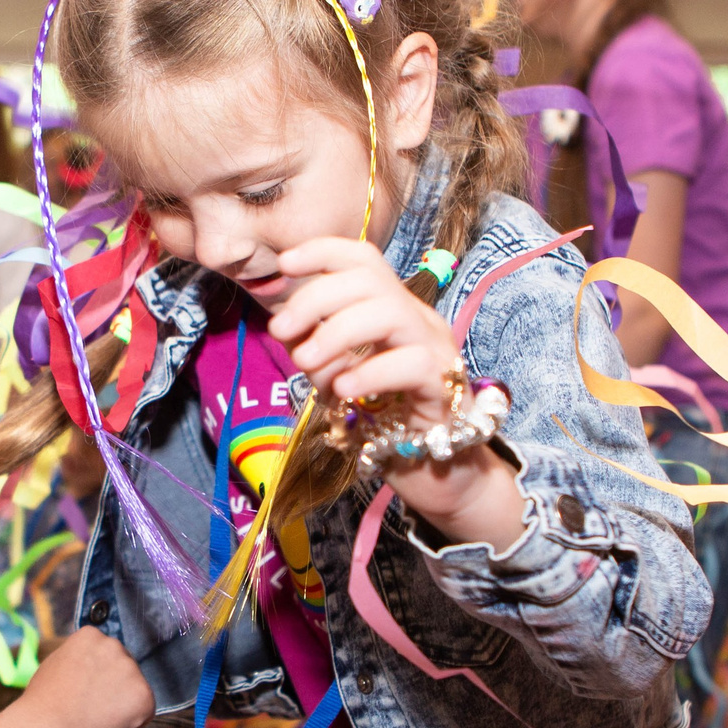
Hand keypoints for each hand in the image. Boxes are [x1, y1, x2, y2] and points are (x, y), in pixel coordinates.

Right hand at [19, 626, 154, 727]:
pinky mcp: (144, 694)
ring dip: (122, 702)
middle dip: (113, 684)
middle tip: (91, 705)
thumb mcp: (55, 664)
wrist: (51, 727)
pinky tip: (109, 724)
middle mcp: (114, 646)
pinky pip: (144, 710)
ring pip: (134, 688)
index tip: (83, 687)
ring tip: (96, 716)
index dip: (95, 673)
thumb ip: (78, 658)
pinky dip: (132, 721)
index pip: (104, 652)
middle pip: (122, 666)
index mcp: (91, 635)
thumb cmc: (45, 701)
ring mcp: (131, 669)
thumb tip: (90, 663)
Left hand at [268, 238, 521, 543]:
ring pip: (391, 312)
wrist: (434, 475)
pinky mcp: (448, 388)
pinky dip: (370, 372)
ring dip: (337, 332)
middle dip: (316, 297)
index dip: (322, 252)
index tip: (285, 264)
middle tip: (280, 332)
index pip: (363, 259)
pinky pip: (412, 364)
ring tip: (306, 363)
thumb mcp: (336, 377)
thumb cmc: (384, 424)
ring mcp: (438, 351)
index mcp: (392, 310)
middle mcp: (418, 320)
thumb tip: (280, 319)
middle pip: (371, 279)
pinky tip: (343, 391)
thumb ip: (313, 346)